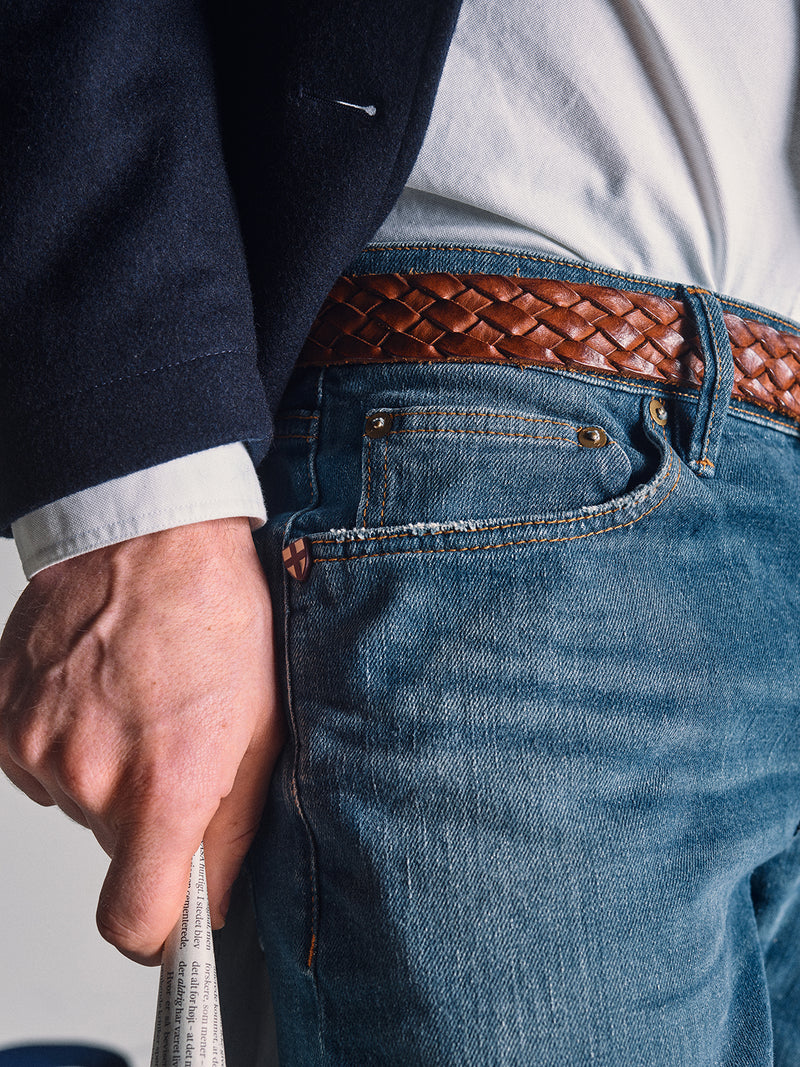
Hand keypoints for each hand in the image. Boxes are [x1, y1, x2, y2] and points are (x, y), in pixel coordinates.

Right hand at [0, 517, 284, 964]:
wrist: (149, 530)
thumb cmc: (216, 613)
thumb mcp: (262, 725)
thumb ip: (237, 831)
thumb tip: (217, 903)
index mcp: (163, 786)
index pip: (133, 921)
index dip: (155, 933)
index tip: (170, 917)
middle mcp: (88, 775)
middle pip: (112, 847)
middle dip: (145, 814)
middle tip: (175, 742)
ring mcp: (34, 742)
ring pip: (76, 798)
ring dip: (106, 768)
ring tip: (141, 700)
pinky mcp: (1, 713)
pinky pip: (38, 758)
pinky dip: (69, 737)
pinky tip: (102, 687)